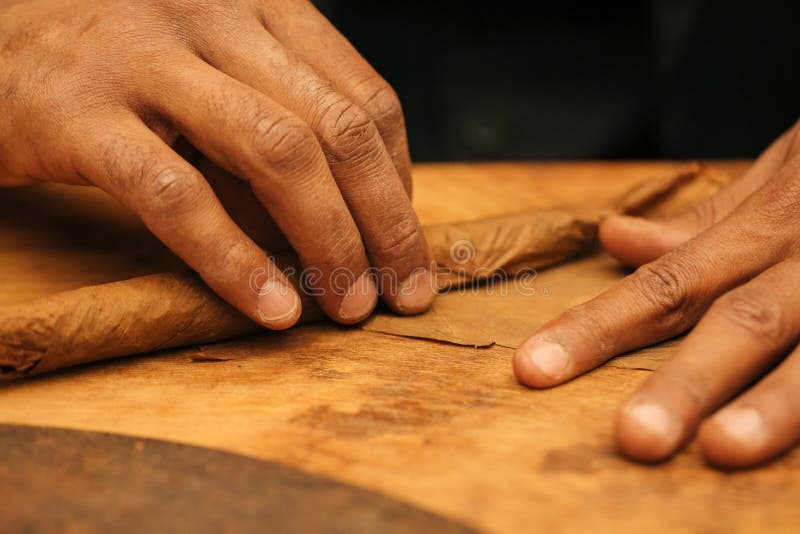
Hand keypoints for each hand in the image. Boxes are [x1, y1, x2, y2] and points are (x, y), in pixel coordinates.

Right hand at [0, 0, 435, 327]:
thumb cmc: (120, 68)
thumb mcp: (216, 76)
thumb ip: (277, 130)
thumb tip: (350, 222)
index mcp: (260, 6)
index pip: (366, 97)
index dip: (399, 181)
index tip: (405, 242)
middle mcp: (215, 17)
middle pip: (338, 128)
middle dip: (385, 221)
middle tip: (404, 291)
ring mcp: (147, 59)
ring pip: (277, 154)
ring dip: (328, 241)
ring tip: (350, 305)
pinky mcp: (83, 113)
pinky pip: (178, 197)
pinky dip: (233, 261)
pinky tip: (271, 309)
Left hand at [514, 121, 799, 467]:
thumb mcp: (779, 175)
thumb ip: (705, 221)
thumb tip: (615, 240)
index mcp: (770, 225)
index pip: (667, 283)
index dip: (598, 326)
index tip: (536, 369)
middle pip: (738, 320)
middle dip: (684, 382)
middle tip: (632, 438)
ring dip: (774, 405)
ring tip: (721, 449)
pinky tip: (793, 458)